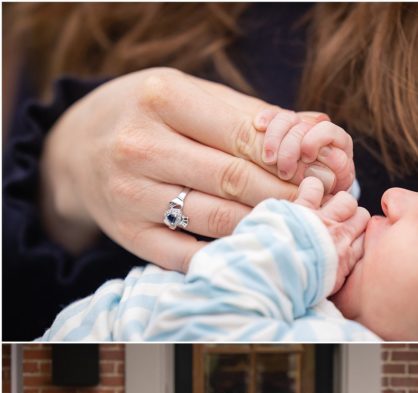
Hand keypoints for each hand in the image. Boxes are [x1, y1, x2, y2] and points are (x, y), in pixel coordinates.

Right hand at [40, 67, 340, 271]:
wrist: (77, 148)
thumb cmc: (154, 116)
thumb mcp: (194, 95)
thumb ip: (252, 115)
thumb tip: (318, 131)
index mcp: (162, 99)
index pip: (246, 138)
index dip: (293, 160)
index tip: (324, 175)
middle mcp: (140, 147)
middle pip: (238, 181)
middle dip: (291, 196)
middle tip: (325, 206)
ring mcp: (132, 195)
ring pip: (221, 220)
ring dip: (271, 228)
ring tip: (305, 229)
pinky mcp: (131, 236)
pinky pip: (194, 256)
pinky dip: (235, 255)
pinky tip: (264, 251)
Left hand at [292, 178, 368, 293]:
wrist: (275, 279)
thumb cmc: (297, 289)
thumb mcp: (324, 292)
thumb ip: (336, 278)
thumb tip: (339, 275)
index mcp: (346, 259)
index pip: (367, 240)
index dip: (360, 238)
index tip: (351, 241)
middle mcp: (340, 236)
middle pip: (362, 217)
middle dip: (353, 218)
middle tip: (339, 223)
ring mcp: (322, 219)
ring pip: (347, 200)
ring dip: (338, 202)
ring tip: (326, 207)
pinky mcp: (302, 207)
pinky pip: (315, 186)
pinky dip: (312, 187)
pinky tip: (307, 194)